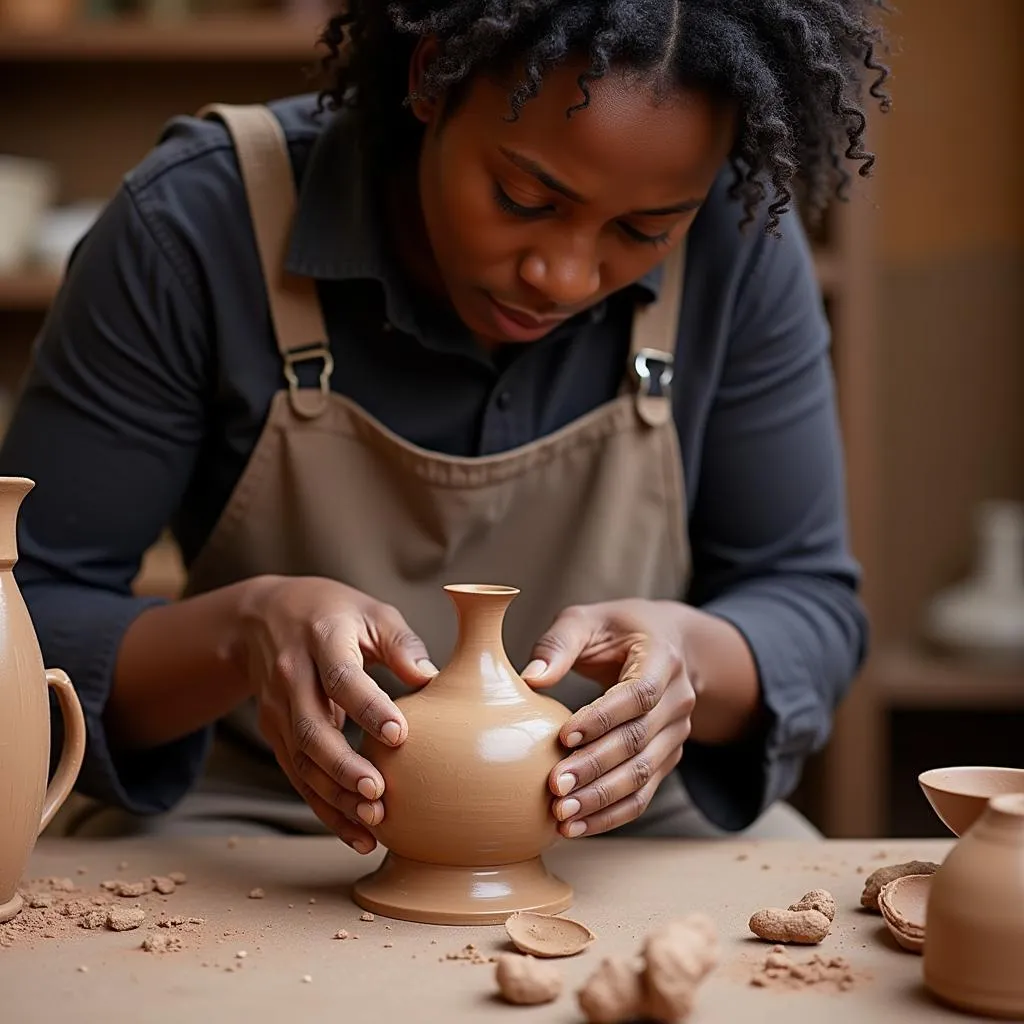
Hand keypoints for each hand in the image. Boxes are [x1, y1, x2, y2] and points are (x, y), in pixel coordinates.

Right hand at [234, 576, 437, 852]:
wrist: (264, 616)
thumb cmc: (335, 614)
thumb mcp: (372, 612)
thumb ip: (402, 643)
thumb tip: (432, 680)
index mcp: (322, 639)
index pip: (342, 678)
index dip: (368, 707)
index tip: (399, 735)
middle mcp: (292, 675)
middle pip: (312, 728)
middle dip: (343, 767)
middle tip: (378, 794)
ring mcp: (277, 707)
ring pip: (301, 760)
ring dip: (333, 796)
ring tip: (372, 822)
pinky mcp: (274, 731)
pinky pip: (296, 775)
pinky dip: (323, 806)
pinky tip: (354, 831)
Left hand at [522, 600, 694, 837]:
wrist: (667, 643)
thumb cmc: (618, 630)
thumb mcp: (588, 620)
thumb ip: (559, 643)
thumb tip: (531, 678)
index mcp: (663, 659)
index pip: (639, 694)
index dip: (603, 718)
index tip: (564, 736)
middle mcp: (679, 699)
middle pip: (639, 740)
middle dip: (595, 767)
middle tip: (555, 786)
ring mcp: (677, 733)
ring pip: (643, 774)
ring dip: (602, 799)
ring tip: (562, 815)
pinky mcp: (667, 758)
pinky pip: (643, 794)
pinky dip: (611, 814)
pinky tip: (578, 826)